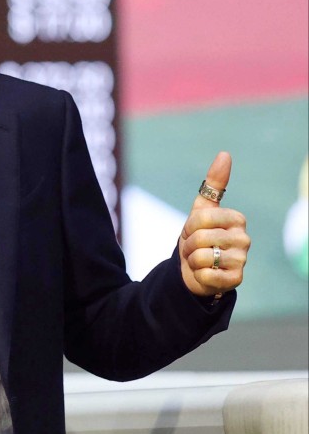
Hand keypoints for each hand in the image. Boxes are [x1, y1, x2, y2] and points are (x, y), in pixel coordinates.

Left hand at [178, 152, 249, 297]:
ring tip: (200, 261)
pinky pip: (206, 275)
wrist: (194, 269)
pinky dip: (198, 275)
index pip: (200, 218)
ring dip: (192, 260)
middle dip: (188, 245)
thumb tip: (225, 154)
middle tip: (195, 248)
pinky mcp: (236, 280)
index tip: (194, 231)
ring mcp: (242, 260)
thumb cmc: (199, 237)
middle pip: (199, 237)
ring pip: (201, 257)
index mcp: (237, 219)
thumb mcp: (201, 209)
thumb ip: (214, 183)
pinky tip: (206, 274)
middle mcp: (244, 238)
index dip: (189, 227)